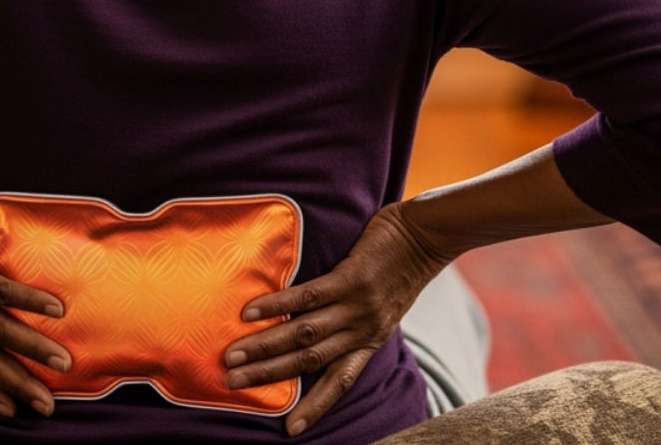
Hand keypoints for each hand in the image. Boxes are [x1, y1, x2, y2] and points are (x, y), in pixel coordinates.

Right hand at [223, 202, 454, 436]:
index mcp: (370, 340)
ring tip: (234, 355)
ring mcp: (356, 306)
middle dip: (269, 375)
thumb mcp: (384, 306)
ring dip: (265, 346)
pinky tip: (251, 312)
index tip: (290, 430)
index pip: (340, 381)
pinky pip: (307, 297)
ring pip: (304, 334)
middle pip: (309, 361)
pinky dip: (277, 306)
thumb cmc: (402, 268)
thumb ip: (355, 320)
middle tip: (233, 383)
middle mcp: (362, 330)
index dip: (315, 406)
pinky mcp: (350, 279)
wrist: (427, 235)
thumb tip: (320, 326)